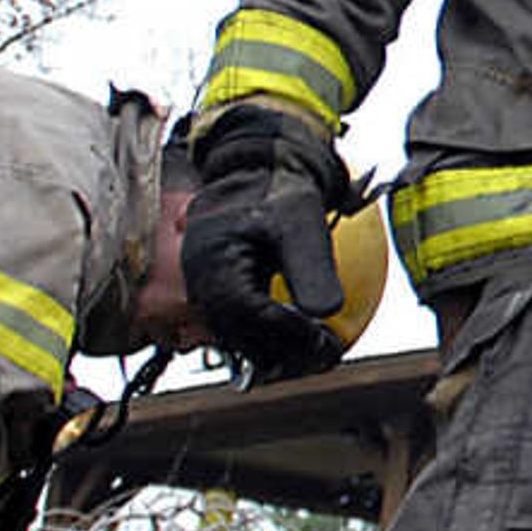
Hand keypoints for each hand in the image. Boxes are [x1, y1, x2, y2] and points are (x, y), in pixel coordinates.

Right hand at [182, 104, 355, 381]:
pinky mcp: (216, 297)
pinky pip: (241, 330)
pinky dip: (271, 342)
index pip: (250, 314)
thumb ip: (312, 267)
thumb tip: (328, 313)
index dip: (290, 334)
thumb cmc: (279, 192)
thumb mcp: (301, 223)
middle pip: (241, 337)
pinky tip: (309, 344)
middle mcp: (200, 282)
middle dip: (287, 354)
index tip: (328, 342)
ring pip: (239, 341)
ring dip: (280, 355)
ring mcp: (203, 292)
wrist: (254, 174)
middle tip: (332, 356)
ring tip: (324, 355)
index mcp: (213, 261)